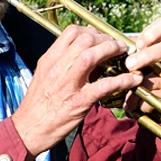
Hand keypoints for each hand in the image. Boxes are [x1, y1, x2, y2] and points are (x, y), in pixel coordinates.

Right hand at [12, 24, 143, 155]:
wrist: (28, 130)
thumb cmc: (37, 106)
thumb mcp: (44, 76)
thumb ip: (61, 63)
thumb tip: (81, 54)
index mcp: (49, 60)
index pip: (71, 32)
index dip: (90, 30)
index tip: (100, 37)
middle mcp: (58, 68)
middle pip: (85, 39)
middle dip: (105, 38)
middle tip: (117, 45)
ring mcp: (68, 84)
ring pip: (91, 55)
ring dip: (112, 50)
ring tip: (124, 54)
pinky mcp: (78, 102)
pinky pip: (104, 85)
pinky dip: (122, 80)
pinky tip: (132, 80)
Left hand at [122, 17, 160, 115]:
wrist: (144, 104)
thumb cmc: (132, 76)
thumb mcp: (127, 60)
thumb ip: (121, 50)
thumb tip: (101, 41)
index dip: (155, 31)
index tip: (138, 42)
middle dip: (149, 55)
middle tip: (129, 64)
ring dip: (141, 84)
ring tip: (124, 92)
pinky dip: (144, 102)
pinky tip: (132, 104)